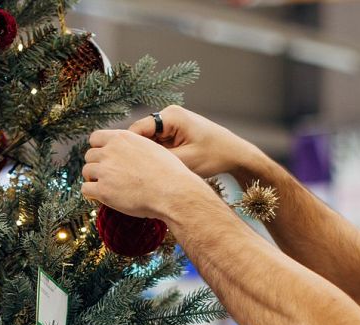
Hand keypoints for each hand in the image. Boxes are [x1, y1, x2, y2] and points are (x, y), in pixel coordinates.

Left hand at [81, 129, 210, 220]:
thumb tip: (130, 153)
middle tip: (106, 176)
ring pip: (86, 172)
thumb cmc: (169, 173)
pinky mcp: (103, 190)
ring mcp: (105, 170)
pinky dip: (91, 194)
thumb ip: (135, 147)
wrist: (173, 192)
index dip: (98, 149)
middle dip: (96, 165)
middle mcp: (110, 151)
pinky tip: (101, 197)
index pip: (95, 138)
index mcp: (122, 138)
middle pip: (89, 155)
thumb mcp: (152, 148)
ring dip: (93, 179)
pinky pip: (86, 189)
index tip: (104, 158)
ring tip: (106, 187)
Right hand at [127, 106, 256, 178]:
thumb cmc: (215, 155)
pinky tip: (158, 169)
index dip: (129, 148)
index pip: (137, 129)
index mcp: (171, 116)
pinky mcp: (175, 132)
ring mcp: (171, 123)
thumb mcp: (186, 161)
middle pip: (141, 135)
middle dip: (138, 153)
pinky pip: (158, 144)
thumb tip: (136, 166)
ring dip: (148, 155)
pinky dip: (157, 155)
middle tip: (133, 173)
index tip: (124, 167)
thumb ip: (160, 160)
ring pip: (148, 141)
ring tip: (147, 172)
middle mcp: (168, 115)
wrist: (235, 153)